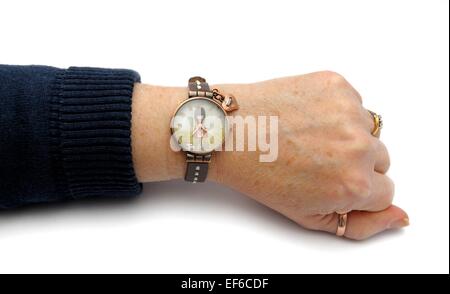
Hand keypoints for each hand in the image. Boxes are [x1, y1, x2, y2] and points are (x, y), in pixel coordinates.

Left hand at [210, 71, 407, 239]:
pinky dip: (335, 110)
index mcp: (355, 184)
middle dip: (355, 162)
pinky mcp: (336, 84)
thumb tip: (400, 217)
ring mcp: (348, 111)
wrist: (230, 132)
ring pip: (367, 129)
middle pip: (380, 159)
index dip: (357, 188)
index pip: (386, 191)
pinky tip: (305, 117)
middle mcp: (359, 147)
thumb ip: (362, 224)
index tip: (333, 181)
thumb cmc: (261, 174)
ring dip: (346, 133)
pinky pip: (352, 102)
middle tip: (316, 160)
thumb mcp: (309, 215)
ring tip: (307, 137)